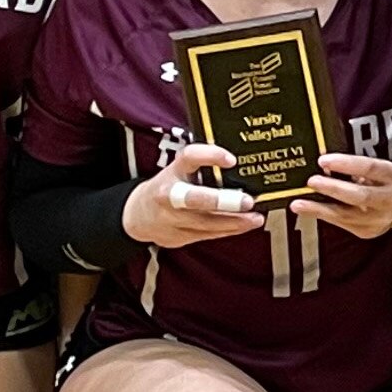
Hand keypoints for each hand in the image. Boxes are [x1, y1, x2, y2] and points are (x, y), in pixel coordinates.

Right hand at [126, 140, 265, 246]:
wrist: (137, 216)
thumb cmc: (166, 187)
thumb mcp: (179, 170)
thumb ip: (202, 166)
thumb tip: (240, 163)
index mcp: (171, 172)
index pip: (188, 158)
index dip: (209, 156)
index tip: (231, 159)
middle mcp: (169, 196)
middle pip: (194, 198)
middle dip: (222, 201)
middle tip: (247, 201)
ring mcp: (172, 219)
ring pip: (205, 222)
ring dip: (234, 221)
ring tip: (255, 217)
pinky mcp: (179, 236)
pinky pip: (208, 234)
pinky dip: (229, 230)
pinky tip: (245, 226)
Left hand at [300, 153, 391, 240]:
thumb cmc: (382, 180)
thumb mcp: (376, 168)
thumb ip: (355, 167)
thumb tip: (323, 164)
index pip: (369, 168)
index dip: (346, 164)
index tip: (323, 160)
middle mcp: (389, 199)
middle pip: (360, 196)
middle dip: (333, 188)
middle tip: (312, 182)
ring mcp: (379, 218)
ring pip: (346, 215)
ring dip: (319, 209)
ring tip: (298, 204)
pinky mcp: (368, 231)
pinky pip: (342, 224)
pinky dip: (323, 216)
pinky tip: (308, 211)